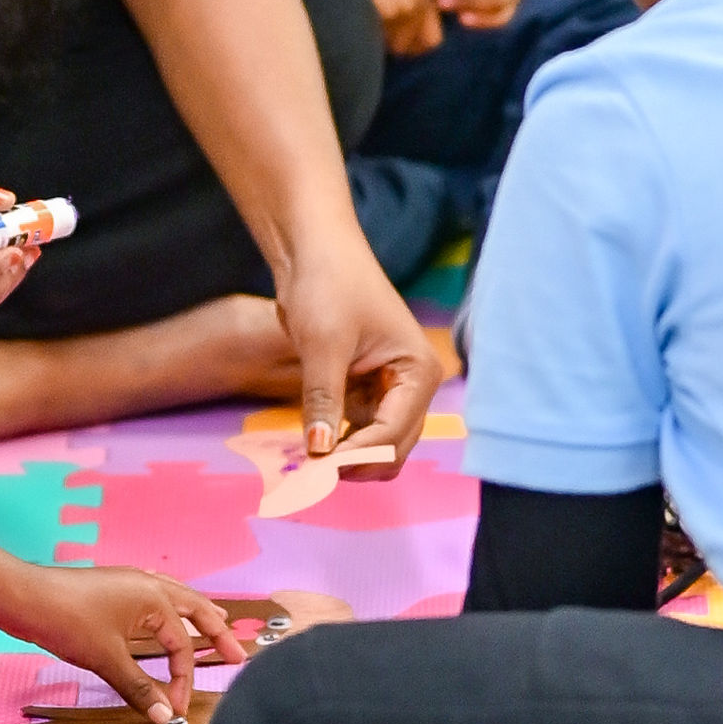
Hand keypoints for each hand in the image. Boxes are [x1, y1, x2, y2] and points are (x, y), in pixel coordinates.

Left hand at [8, 563, 248, 723]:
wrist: (26, 598)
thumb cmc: (69, 623)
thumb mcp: (107, 659)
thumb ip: (140, 688)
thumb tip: (167, 718)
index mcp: (154, 598)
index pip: (182, 645)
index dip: (183, 679)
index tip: (176, 708)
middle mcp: (148, 585)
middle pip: (194, 608)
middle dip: (217, 632)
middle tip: (237, 655)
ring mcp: (130, 582)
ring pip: (176, 597)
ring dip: (197, 613)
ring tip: (215, 623)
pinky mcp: (114, 588)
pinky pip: (156, 594)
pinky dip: (171, 605)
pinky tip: (165, 610)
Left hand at [277, 232, 436, 470]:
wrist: (312, 249)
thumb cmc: (328, 285)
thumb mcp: (324, 344)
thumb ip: (323, 401)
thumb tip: (319, 454)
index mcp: (418, 372)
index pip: (394, 434)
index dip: (356, 456)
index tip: (315, 469)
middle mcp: (412, 385)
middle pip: (393, 449)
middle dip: (356, 464)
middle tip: (308, 474)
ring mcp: (388, 389)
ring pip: (375, 446)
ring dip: (344, 457)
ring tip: (303, 463)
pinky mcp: (363, 388)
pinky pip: (356, 430)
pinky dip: (336, 441)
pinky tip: (309, 442)